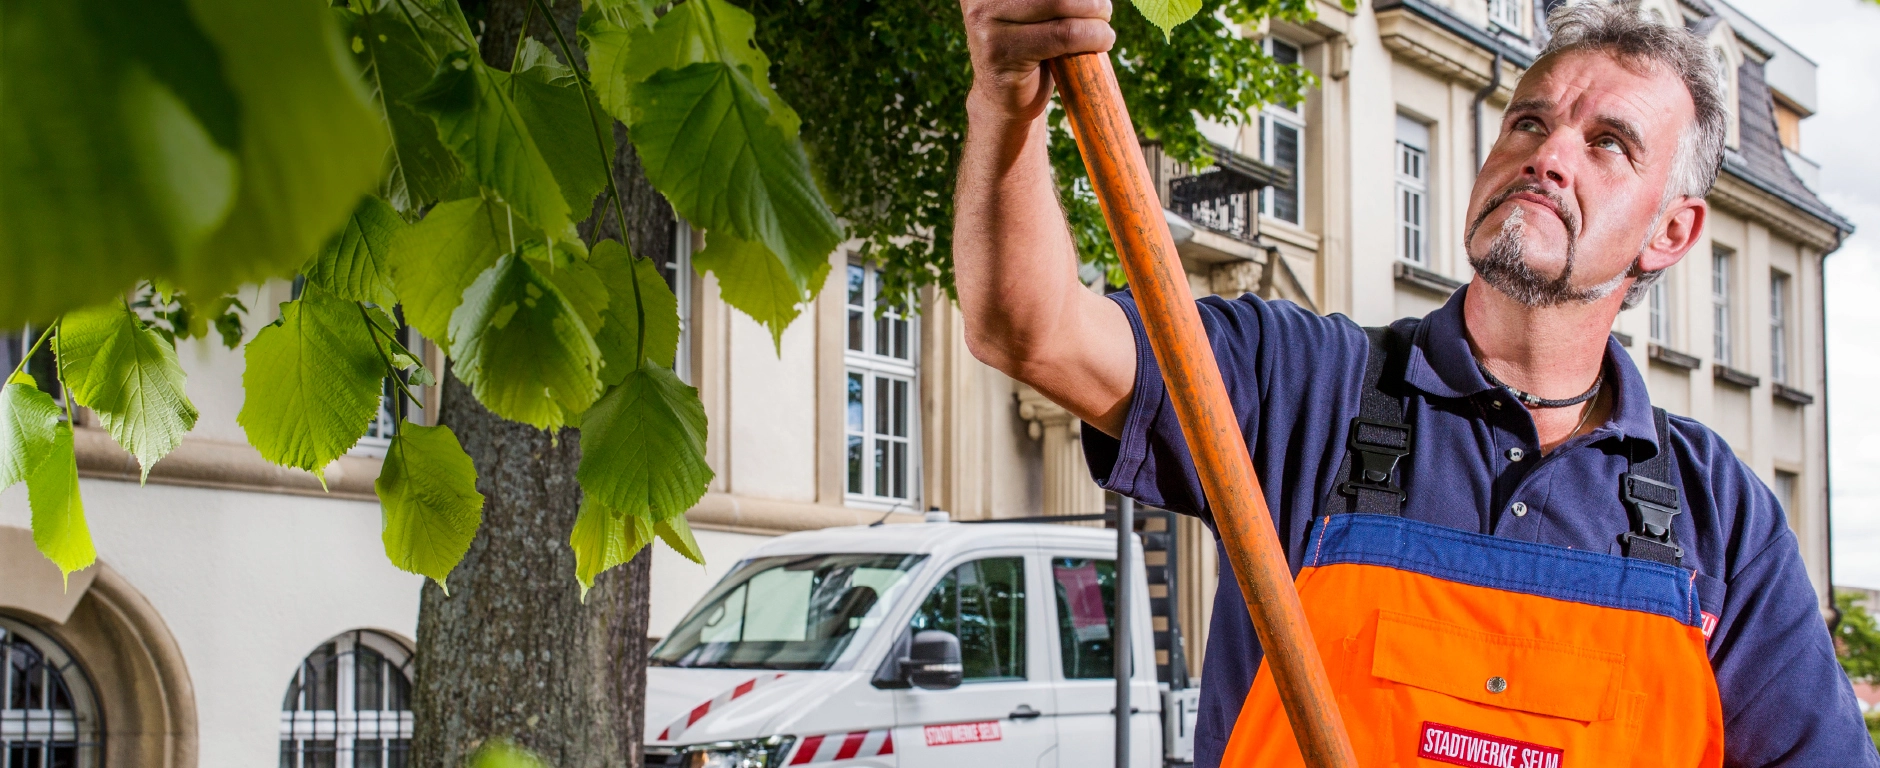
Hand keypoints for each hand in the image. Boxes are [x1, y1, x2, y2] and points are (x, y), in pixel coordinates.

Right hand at [960, 0, 1114, 122]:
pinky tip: (1103, 41)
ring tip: (1103, 27)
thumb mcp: (1035, 11)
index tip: (1092, 3)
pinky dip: (1094, 36)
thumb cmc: (1028, 47)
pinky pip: (1063, 35)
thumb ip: (1053, 0)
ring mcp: (986, 23)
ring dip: (1095, 17)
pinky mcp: (1001, 52)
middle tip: (1103, 10)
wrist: (1003, 98)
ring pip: (1060, 5)